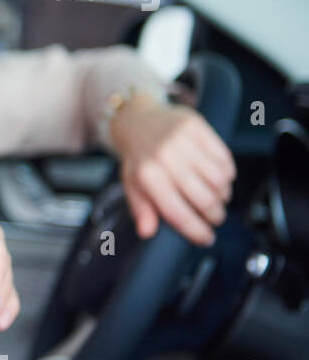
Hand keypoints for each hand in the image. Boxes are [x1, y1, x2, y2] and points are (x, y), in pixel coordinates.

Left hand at [109, 93, 235, 246]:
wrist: (139, 120)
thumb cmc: (138, 157)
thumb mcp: (132, 185)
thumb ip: (141, 209)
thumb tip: (147, 232)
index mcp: (147, 176)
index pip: (178, 212)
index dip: (196, 231)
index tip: (206, 238)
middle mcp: (166, 157)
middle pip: (205, 198)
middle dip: (214, 215)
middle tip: (214, 218)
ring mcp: (183, 141)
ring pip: (219, 180)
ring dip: (222, 195)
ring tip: (215, 197)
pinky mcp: (198, 127)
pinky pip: (225, 159)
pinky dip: (227, 174)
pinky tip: (218, 177)